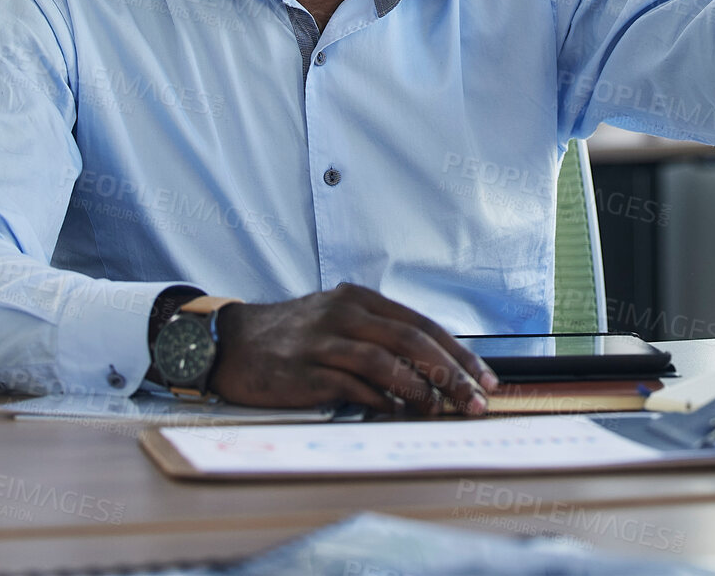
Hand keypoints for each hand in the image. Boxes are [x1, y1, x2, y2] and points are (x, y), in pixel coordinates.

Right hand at [209, 284, 498, 413]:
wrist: (229, 343)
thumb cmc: (294, 338)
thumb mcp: (339, 322)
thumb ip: (380, 339)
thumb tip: (433, 374)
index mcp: (360, 300)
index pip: (422, 325)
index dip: (458, 354)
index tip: (484, 380)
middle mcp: (345, 313)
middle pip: (412, 342)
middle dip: (451, 375)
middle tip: (476, 402)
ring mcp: (323, 341)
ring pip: (385, 362)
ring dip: (420, 390)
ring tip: (440, 411)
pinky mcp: (304, 371)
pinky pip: (352, 387)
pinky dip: (380, 401)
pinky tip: (397, 414)